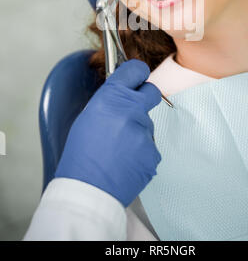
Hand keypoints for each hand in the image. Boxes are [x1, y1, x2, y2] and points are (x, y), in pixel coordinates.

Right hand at [55, 59, 161, 207]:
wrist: (87, 191)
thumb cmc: (81, 155)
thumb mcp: (88, 116)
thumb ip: (110, 100)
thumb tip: (123, 94)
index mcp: (111, 98)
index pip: (136, 69)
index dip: (137, 73)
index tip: (137, 77)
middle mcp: (131, 110)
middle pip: (152, 92)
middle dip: (144, 97)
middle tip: (131, 111)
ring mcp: (145, 132)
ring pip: (147, 123)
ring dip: (137, 131)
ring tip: (118, 149)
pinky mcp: (153, 153)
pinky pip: (150, 145)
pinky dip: (140, 152)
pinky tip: (125, 161)